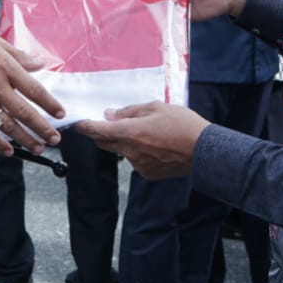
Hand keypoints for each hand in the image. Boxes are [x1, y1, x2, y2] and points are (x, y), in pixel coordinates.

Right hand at [0, 29, 62, 156]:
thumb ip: (19, 55)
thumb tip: (39, 63)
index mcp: (5, 68)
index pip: (34, 90)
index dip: (50, 104)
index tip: (60, 113)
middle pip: (25, 113)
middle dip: (43, 128)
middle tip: (55, 139)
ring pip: (8, 126)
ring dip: (26, 139)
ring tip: (38, 148)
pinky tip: (8, 151)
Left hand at [76, 103, 207, 178]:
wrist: (204, 151)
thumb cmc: (182, 124)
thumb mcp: (156, 107)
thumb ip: (129, 112)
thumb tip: (109, 115)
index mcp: (130, 132)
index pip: (97, 131)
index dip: (84, 126)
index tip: (78, 122)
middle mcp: (130, 151)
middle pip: (104, 143)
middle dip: (102, 133)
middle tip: (109, 123)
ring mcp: (138, 165)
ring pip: (121, 152)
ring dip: (124, 143)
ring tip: (145, 133)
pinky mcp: (147, 174)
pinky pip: (135, 161)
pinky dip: (138, 153)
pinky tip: (155, 146)